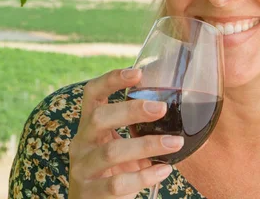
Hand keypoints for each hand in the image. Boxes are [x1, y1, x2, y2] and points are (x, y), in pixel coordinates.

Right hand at [68, 68, 183, 197]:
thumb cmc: (113, 171)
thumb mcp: (120, 145)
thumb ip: (137, 129)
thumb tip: (178, 107)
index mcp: (89, 126)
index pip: (92, 93)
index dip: (111, 79)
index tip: (138, 72)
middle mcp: (81, 143)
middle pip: (99, 117)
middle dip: (131, 110)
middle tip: (161, 108)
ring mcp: (82, 169)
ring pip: (111, 152)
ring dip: (147, 145)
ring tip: (175, 142)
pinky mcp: (89, 194)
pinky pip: (118, 183)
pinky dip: (145, 176)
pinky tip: (165, 170)